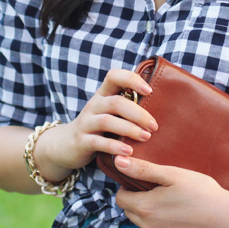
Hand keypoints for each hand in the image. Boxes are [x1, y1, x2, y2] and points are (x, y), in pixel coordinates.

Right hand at [35, 69, 158, 173]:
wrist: (65, 145)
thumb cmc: (98, 128)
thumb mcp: (110, 113)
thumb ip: (127, 107)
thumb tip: (162, 105)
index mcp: (103, 95)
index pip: (114, 76)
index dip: (132, 79)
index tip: (149, 90)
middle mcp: (94, 105)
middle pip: (116, 102)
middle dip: (138, 113)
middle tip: (154, 125)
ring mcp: (86, 123)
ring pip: (107, 121)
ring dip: (129, 129)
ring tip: (145, 137)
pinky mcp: (81, 141)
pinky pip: (98, 142)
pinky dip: (114, 146)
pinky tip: (128, 151)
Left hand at [113, 157, 228, 227]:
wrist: (227, 219)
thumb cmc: (202, 192)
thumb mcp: (173, 175)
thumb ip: (143, 169)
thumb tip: (118, 161)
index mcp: (145, 207)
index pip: (120, 198)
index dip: (128, 186)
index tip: (143, 180)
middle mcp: (148, 227)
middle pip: (130, 211)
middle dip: (138, 199)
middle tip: (158, 189)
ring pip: (143, 223)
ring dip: (149, 213)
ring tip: (171, 202)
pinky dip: (162, 224)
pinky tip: (179, 215)